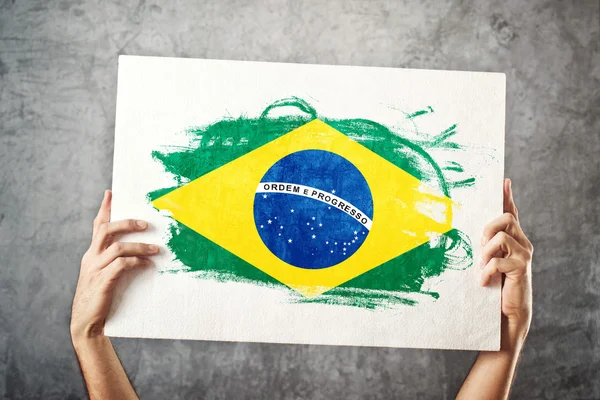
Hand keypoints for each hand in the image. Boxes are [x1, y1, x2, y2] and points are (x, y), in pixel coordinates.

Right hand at [70, 190, 158, 341]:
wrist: (86, 324)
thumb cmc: (100, 298)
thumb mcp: (104, 275)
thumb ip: (116, 262)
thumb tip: (140, 253)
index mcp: (91, 254)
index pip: (97, 226)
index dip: (104, 209)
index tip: (111, 193)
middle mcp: (91, 258)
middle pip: (106, 230)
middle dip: (126, 223)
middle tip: (146, 223)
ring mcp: (95, 269)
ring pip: (118, 248)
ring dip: (140, 246)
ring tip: (157, 249)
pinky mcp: (102, 282)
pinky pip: (121, 265)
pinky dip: (136, 262)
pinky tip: (147, 264)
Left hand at [480, 179, 532, 342]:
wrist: (508, 313)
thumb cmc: (495, 286)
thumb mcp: (488, 262)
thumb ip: (484, 247)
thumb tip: (470, 235)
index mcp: (514, 239)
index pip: (512, 213)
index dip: (507, 197)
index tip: (504, 181)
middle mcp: (523, 243)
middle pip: (506, 218)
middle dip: (487, 229)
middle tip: (481, 247)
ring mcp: (524, 255)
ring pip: (501, 236)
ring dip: (486, 252)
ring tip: (483, 267)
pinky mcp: (521, 268)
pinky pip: (498, 260)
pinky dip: (487, 271)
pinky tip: (484, 281)